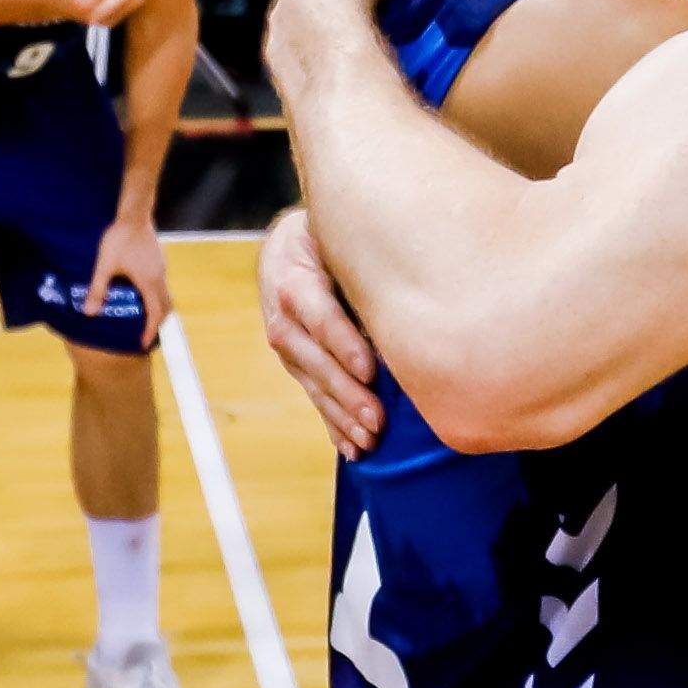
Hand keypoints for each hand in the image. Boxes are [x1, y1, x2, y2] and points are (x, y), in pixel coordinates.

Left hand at [97, 206, 173, 341]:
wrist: (134, 214)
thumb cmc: (119, 239)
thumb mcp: (104, 265)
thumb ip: (98, 290)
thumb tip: (89, 313)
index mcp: (148, 282)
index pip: (155, 313)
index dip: (150, 330)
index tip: (143, 343)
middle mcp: (159, 277)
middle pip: (166, 307)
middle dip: (157, 323)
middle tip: (146, 334)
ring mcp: (161, 268)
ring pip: (166, 296)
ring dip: (158, 310)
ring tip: (144, 317)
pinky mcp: (158, 261)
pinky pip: (162, 285)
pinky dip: (156, 297)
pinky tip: (141, 293)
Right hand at [260, 204, 383, 455]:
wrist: (288, 246)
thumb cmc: (327, 239)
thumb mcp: (335, 238)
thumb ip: (357, 266)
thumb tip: (404, 297)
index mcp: (294, 280)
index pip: (319, 316)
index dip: (344, 344)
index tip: (370, 371)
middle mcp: (284, 317)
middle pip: (315, 360)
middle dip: (346, 394)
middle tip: (377, 421)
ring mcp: (287, 344)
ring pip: (313, 384)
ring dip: (341, 416)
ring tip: (369, 441)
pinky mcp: (295, 363)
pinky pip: (313, 396)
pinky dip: (332, 424)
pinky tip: (351, 448)